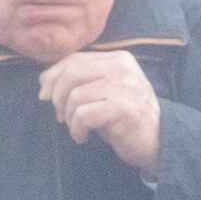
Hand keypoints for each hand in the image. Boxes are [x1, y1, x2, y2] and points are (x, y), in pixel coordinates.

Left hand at [38, 50, 160, 174]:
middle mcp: (122, 67)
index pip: (74, 59)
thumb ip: (80, 80)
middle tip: (60, 116)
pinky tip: (82, 136)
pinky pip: (83, 115)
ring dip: (68, 117)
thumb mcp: (103, 92)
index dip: (52, 76)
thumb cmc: (123, 117)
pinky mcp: (123, 108)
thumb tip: (43, 81)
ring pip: (75, 96)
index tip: (44, 96)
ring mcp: (124, 86)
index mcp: (117, 58)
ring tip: (76, 128)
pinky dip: (76, 129)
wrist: (157, 141)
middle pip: (71, 74)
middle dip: (57, 97)